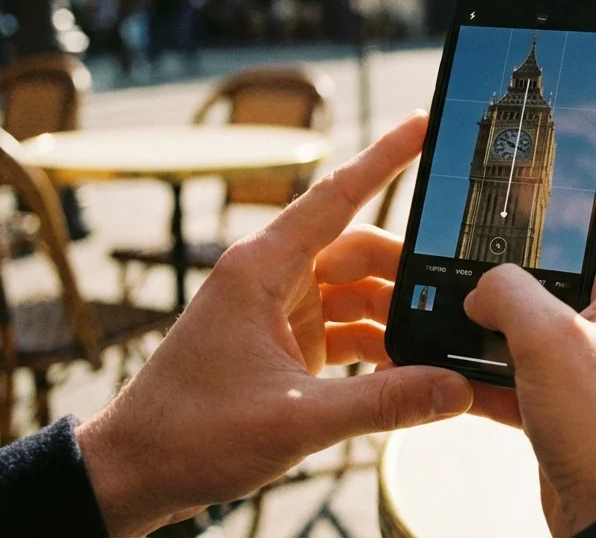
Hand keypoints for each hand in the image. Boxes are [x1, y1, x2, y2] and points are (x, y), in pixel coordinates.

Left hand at [75, 114, 472, 536]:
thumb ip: (381, 402)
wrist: (135, 472)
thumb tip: (453, 389)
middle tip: (460, 293)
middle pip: (358, 249)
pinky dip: (377, 344)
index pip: (336, 196)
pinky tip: (408, 370)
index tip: (421, 123)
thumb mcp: (296, 421)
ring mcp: (277, 312)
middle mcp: (270, 278)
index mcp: (261, 269)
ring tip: (439, 342)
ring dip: (395, 314)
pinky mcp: (283, 345)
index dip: (383, 158)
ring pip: (355, 292)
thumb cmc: (190, 434)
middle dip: (409, 270)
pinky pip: (345, 328)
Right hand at [463, 187, 595, 536]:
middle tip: (473, 236)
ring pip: (539, 320)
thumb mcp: (549, 339)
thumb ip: (507, 291)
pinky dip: (489, 371)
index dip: (584, 181)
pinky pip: (524, 373)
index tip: (539, 169)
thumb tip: (480, 284)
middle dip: (518, 254)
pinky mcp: (572, 406)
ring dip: (495, 316)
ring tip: (450, 301)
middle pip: (569, 262)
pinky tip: (451, 368)